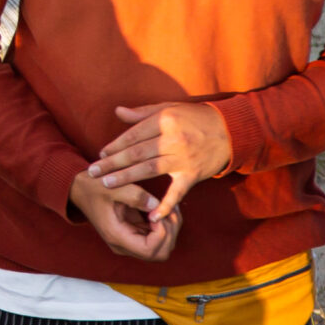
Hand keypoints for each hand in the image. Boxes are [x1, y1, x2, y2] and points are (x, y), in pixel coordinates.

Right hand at [69, 169, 179, 261]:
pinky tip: (165, 207)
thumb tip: (157, 205)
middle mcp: (124, 244)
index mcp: (117, 236)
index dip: (161, 233)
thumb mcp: (113, 187)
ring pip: (163, 247)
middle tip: (169, 210)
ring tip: (169, 206)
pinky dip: (167, 224)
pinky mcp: (135, 233)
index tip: (157, 213)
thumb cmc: (94, 187)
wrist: (80, 189)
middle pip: (160, 253)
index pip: (150, 250)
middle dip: (170, 232)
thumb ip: (135, 195)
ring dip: (171, 228)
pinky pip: (158, 237)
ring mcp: (130, 240)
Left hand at [86, 102, 230, 222]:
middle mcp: (173, 139)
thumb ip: (143, 113)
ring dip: (126, 178)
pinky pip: (177, 192)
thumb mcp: (170, 108)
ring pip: (149, 170)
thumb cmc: (196, 118)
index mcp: (165, 120)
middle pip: (137, 153)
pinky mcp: (193, 174)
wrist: (231, 130)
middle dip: (113, 163)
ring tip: (107, 184)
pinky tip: (151, 216)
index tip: (101, 155)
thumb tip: (117, 111)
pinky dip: (165, 205)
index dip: (116, 145)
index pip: (134, 135)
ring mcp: (183, 158)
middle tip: (93, 172)